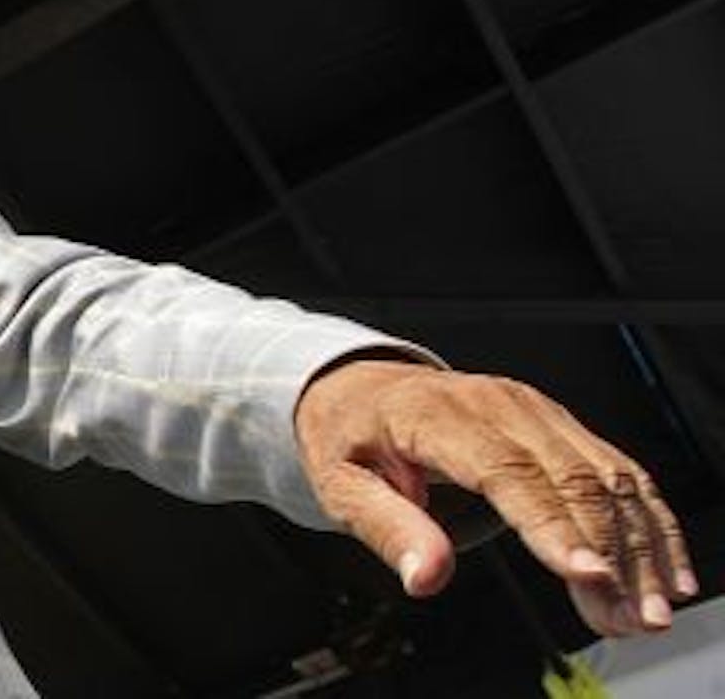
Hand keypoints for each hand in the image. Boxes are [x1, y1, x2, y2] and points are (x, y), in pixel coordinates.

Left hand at [296, 359, 695, 636]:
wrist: (358, 385)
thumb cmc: (348, 434)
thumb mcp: (341, 484)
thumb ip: (388, 528)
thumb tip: (426, 577)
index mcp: (439, 415)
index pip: (507, 472)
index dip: (552, 526)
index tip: (587, 575)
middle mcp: (500, 405)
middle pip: (572, 480)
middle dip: (610, 555)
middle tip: (628, 619)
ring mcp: (535, 411)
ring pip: (607, 478)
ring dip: (638, 548)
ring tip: (647, 612)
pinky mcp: (556, 424)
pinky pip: (614, 469)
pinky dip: (646, 520)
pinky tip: (663, 569)